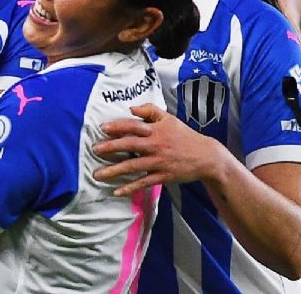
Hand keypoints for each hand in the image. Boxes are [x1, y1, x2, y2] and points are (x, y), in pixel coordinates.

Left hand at [92, 104, 219, 195]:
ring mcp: (158, 162)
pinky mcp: (162, 176)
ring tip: (97, 175)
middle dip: (111, 148)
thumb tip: (131, 108)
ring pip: (133, 166)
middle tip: (94, 150)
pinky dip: (130, 187)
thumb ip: (150, 111)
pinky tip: (117, 191)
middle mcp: (156, 145)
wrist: (206, 157)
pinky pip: (143, 182)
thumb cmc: (184, 136)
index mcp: (156, 130)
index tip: (102, 128)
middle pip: (130, 145)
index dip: (118, 126)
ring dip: (114, 171)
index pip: (134, 126)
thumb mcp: (169, 119)